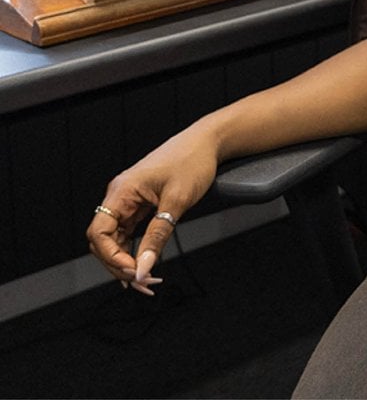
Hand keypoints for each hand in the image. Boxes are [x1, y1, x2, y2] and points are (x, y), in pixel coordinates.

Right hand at [86, 125, 218, 294]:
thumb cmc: (193, 162)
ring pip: (116, 238)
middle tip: (143, 283)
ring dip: (127, 260)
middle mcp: (120, 195)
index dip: (111, 257)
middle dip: (119, 264)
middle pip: (104, 240)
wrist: (208, 142)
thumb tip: (143, 269)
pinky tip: (144, 264)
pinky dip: (135, 248)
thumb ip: (157, 237)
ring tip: (146, 279)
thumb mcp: (177, 202)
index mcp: (122, 190)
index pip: (99, 233)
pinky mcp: (140, 203)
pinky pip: (129, 231)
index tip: (134, 272)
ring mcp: (129, 199)